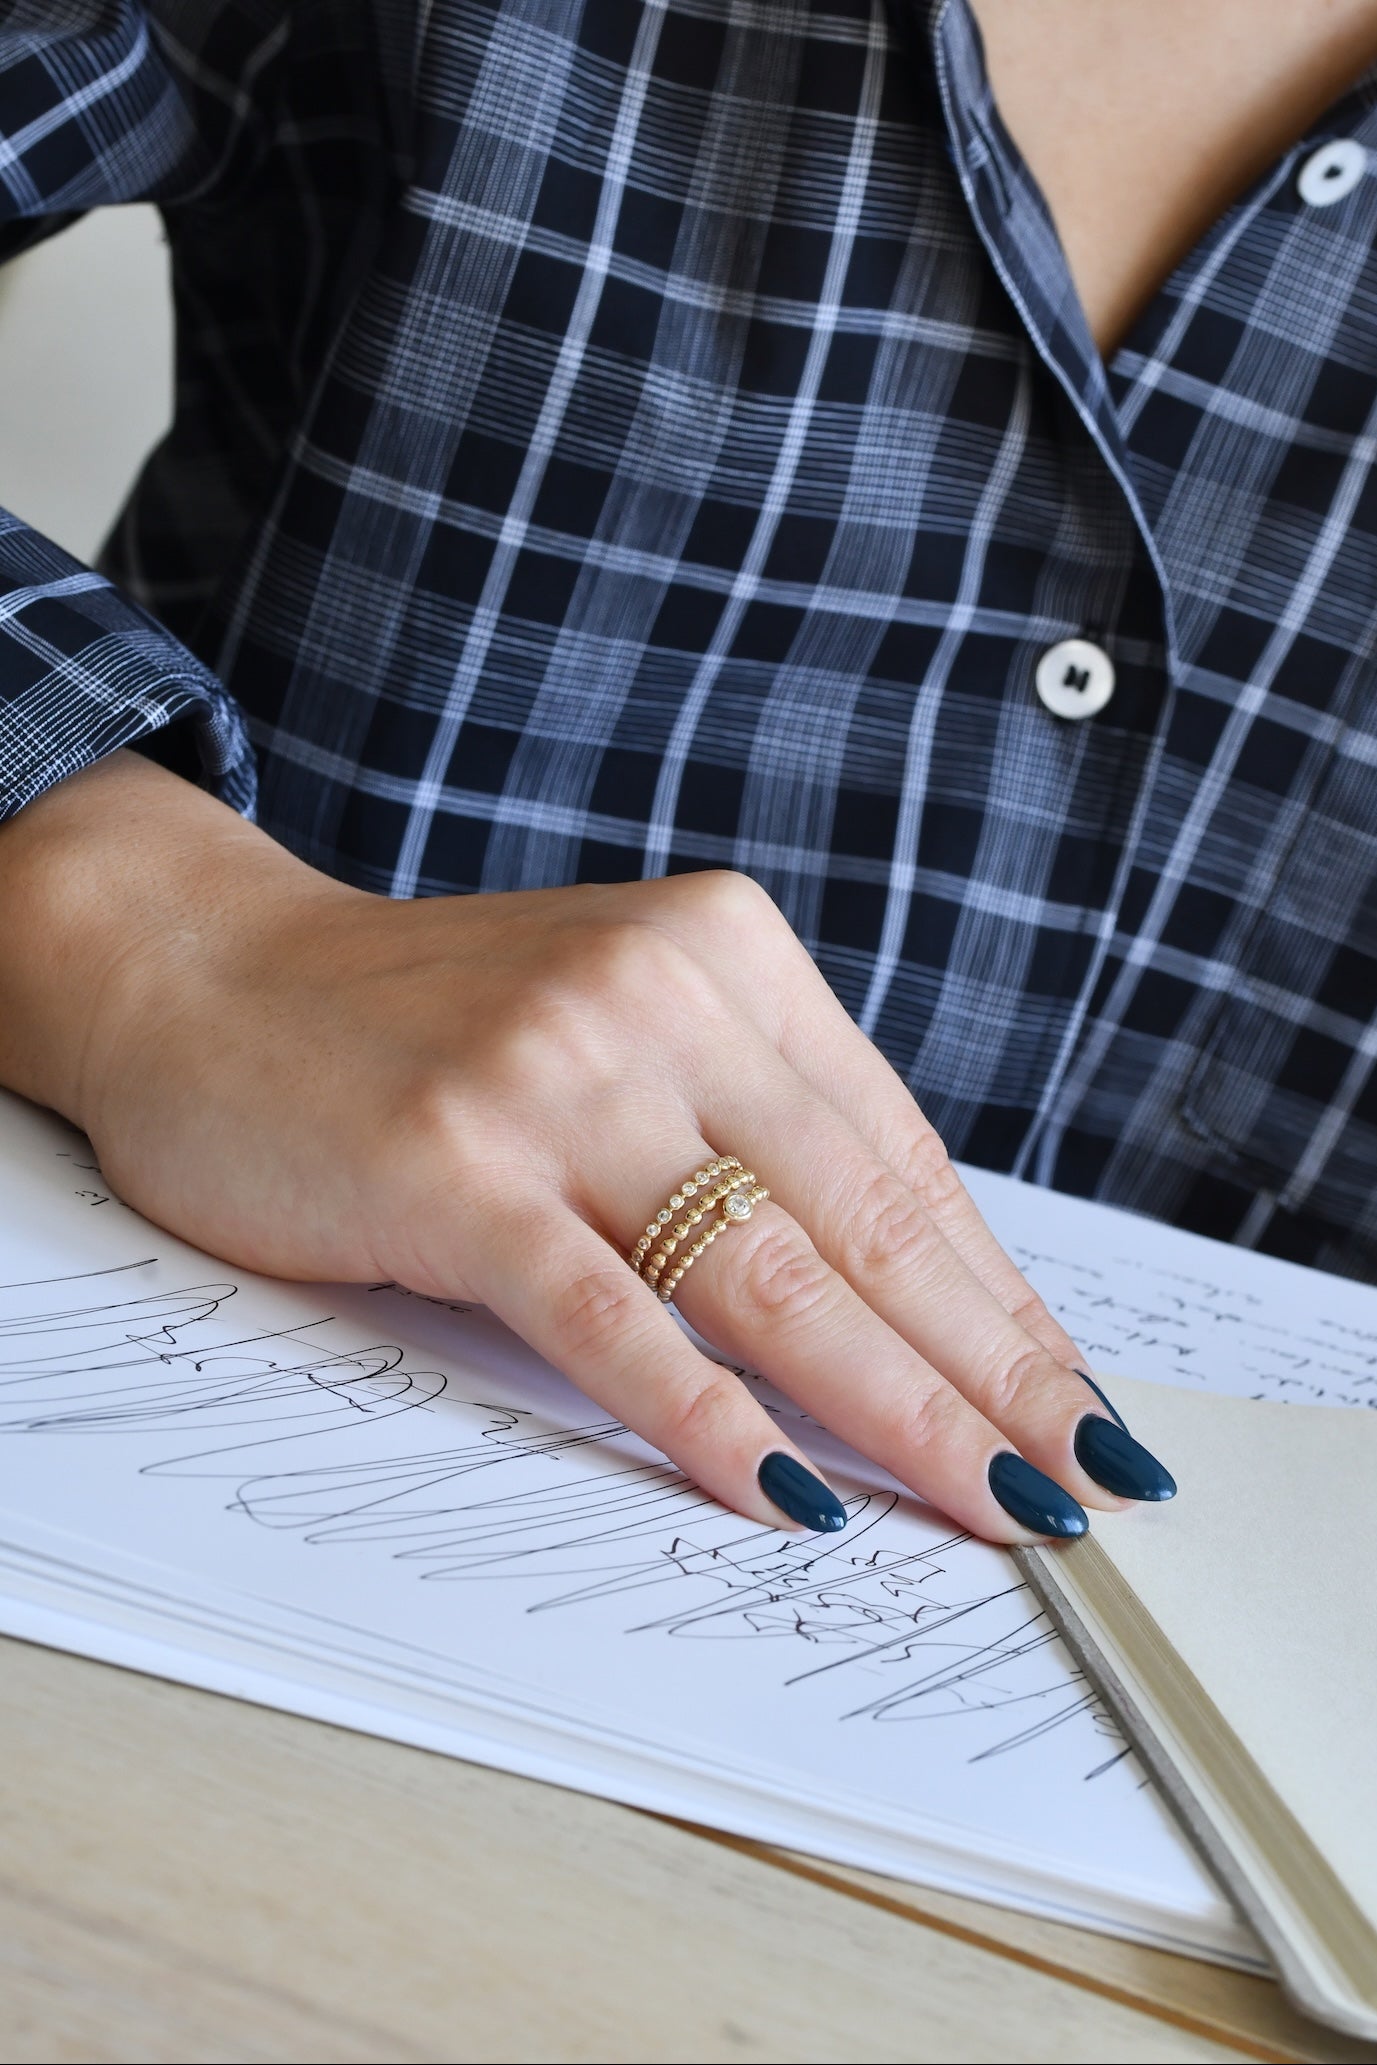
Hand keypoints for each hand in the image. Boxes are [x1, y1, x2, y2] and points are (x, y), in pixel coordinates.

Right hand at [0, 752, 1162, 1541]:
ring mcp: (555, 1078)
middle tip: (1079, 1479)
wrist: (210, 975)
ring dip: (896, 1408)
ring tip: (991, 1504)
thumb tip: (898, 1303)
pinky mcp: (453, 1165)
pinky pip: (610, 1317)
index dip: (996, 1294)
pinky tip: (789, 1493)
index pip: (899, 1156)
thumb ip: (746, 1128)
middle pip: (863, 1218)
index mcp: (726, 954)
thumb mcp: (621, 1027)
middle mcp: (660, 996)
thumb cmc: (431, 1029)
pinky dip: (707, 1416)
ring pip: (766, 1272)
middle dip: (988, 1368)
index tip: (1071, 1397)